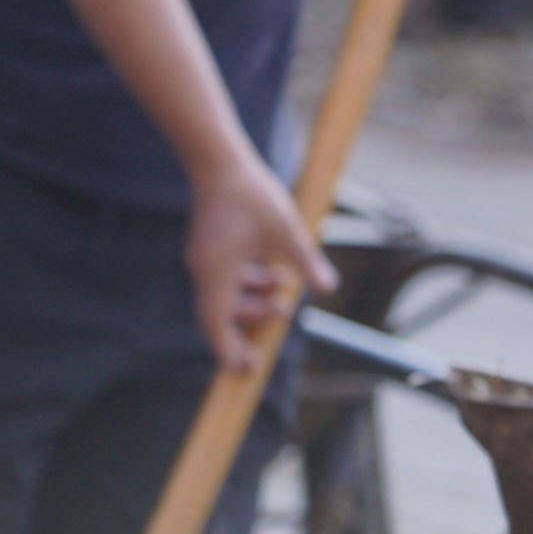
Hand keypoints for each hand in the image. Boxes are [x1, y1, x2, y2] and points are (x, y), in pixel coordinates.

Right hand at [185, 154, 337, 373]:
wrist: (221, 162)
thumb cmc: (253, 195)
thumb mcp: (287, 231)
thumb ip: (306, 263)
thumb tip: (327, 289)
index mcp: (217, 272)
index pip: (216, 324)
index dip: (228, 350)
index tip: (243, 370)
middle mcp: (205, 270)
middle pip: (220, 315)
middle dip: (249, 326)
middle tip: (278, 328)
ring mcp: (205, 260)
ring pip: (226, 296)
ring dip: (254, 301)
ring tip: (284, 295)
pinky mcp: (211, 249)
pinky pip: (227, 280)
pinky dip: (248, 284)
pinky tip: (274, 273)